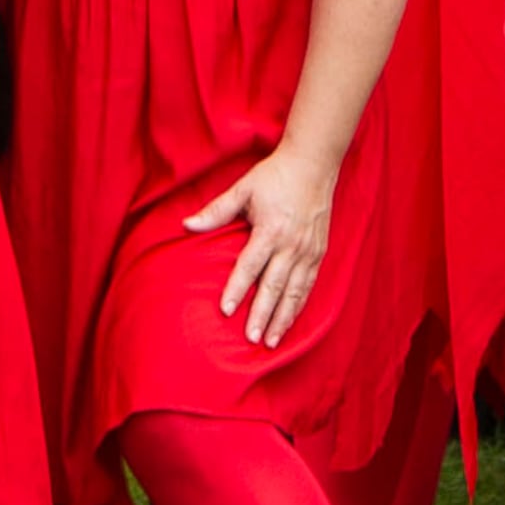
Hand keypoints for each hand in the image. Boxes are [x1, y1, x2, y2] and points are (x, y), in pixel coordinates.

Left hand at [187, 147, 334, 345]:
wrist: (315, 164)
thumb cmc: (275, 176)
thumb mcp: (243, 189)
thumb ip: (216, 211)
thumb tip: (186, 224)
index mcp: (270, 230)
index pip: (250, 265)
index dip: (237, 288)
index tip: (225, 310)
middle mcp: (291, 244)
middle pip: (274, 286)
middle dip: (262, 314)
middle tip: (251, 338)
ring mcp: (308, 251)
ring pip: (294, 292)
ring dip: (282, 318)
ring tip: (270, 341)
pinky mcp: (319, 253)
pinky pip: (308, 285)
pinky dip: (299, 306)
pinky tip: (289, 321)